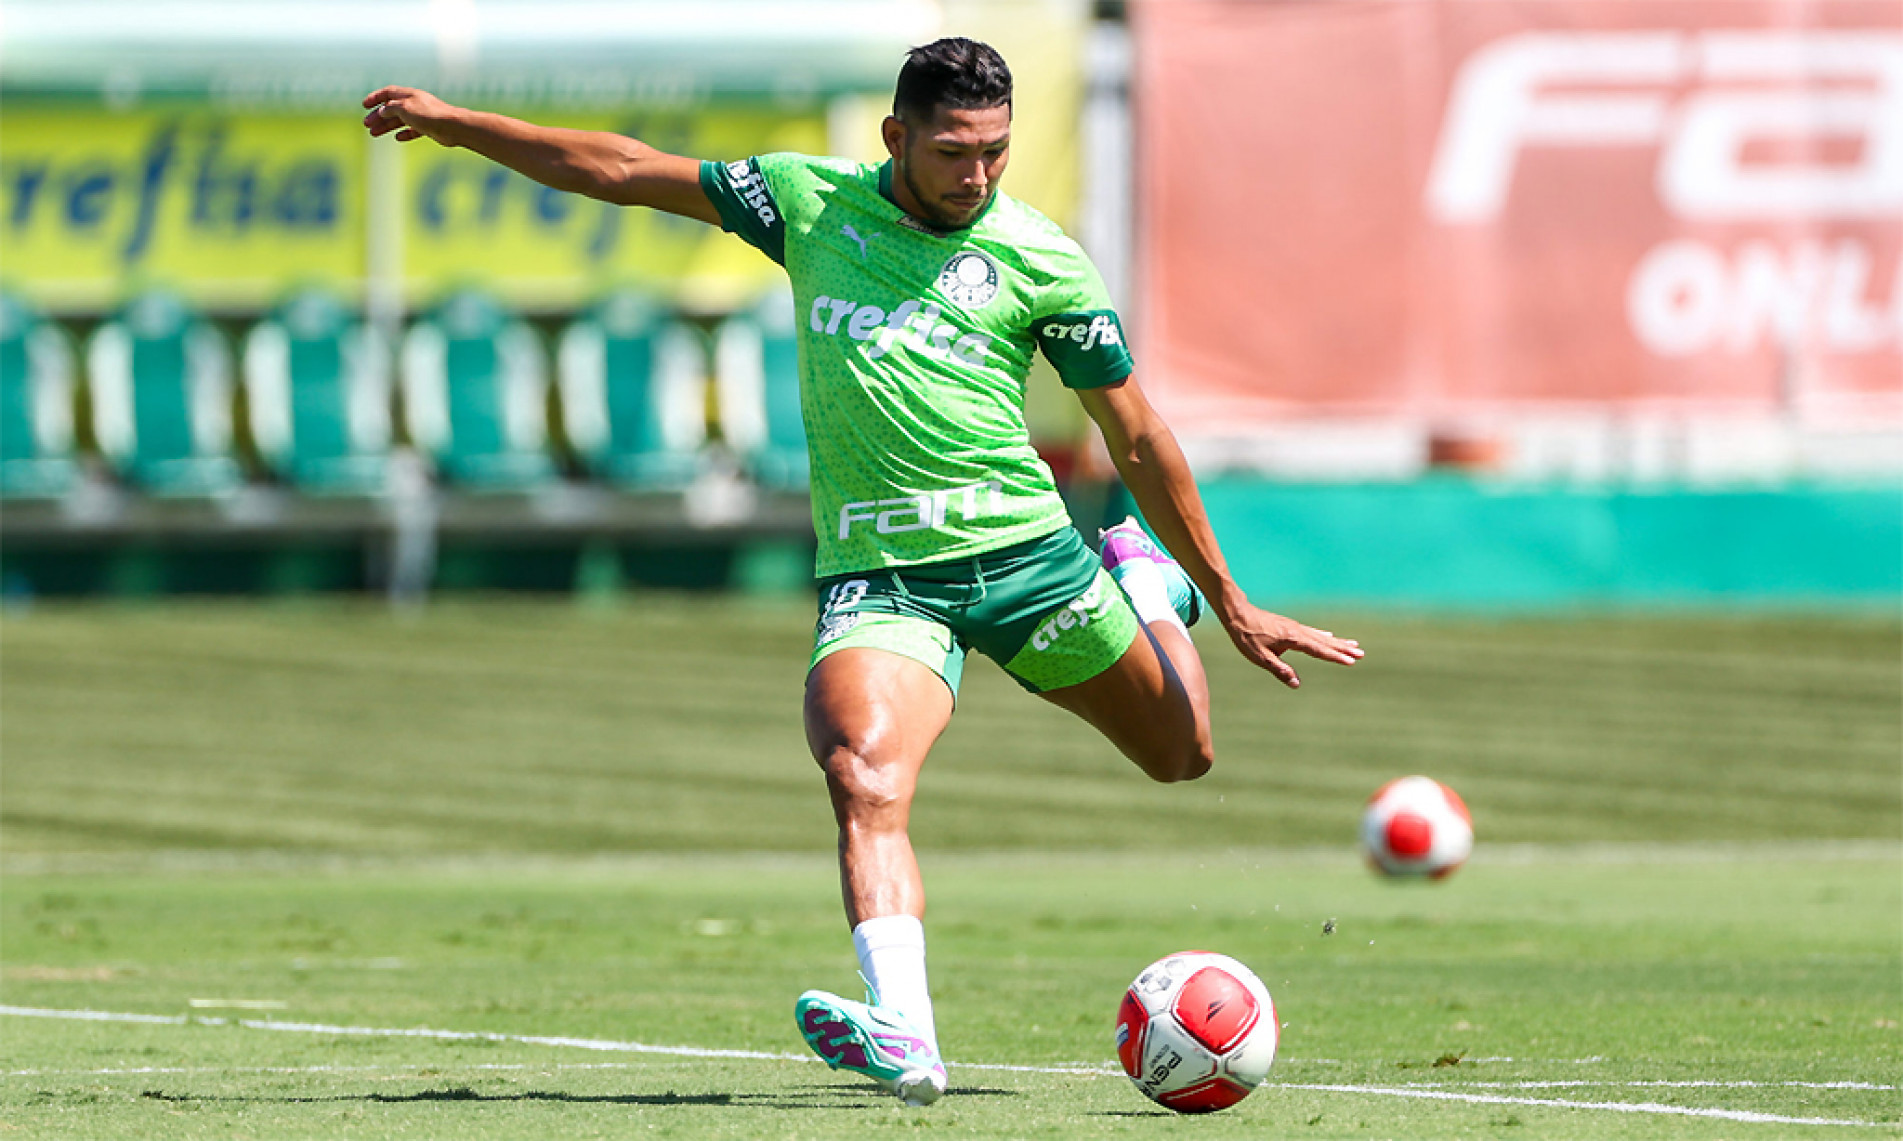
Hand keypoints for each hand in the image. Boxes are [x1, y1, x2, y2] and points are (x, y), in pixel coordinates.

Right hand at [362, 86, 459, 144]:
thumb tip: (382, 111)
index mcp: (408, 95)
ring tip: (374, 134)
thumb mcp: (404, 108)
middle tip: (366, 125)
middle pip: (392, 108)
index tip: (364, 105)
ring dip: (386, 126)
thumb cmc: (429, 115)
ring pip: (400, 120)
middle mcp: (414, 104)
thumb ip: (391, 108)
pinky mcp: (429, 128)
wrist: (452, 127)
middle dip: (378, 116)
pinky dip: (405, 133)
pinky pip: (413, 130)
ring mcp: (422, 116)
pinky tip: (398, 138)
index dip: (375, 97)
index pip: (388, 93)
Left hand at [1220, 602, 1362, 688]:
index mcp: (1293, 639)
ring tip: (1353, 644)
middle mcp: (1297, 631)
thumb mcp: (1260, 658)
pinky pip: (1312, 632)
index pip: (1319, 650)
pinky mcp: (1289, 626)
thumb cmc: (1246, 637)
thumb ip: (1279, 670)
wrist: (1237, 614)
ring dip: (1337, 641)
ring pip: (1320, 636)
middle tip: (1361, 653)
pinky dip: (1323, 635)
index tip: (1351, 661)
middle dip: (1343, 648)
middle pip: (1325, 641)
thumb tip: (1296, 684)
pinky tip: (1329, 635)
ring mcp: (1294, 627)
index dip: (1335, 657)